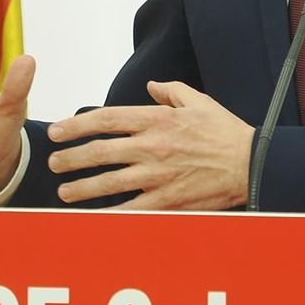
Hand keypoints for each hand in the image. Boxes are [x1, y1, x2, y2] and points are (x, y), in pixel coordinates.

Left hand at [46, 80, 253, 210]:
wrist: (251, 164)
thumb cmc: (225, 132)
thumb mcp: (198, 101)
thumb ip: (170, 91)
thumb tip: (150, 86)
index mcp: (157, 120)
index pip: (106, 119)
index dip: (76, 125)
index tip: (57, 131)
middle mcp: (152, 147)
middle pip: (99, 152)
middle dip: (71, 158)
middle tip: (53, 163)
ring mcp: (157, 176)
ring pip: (108, 183)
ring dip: (81, 188)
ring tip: (64, 192)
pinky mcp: (166, 201)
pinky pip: (131, 210)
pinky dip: (109, 215)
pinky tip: (92, 218)